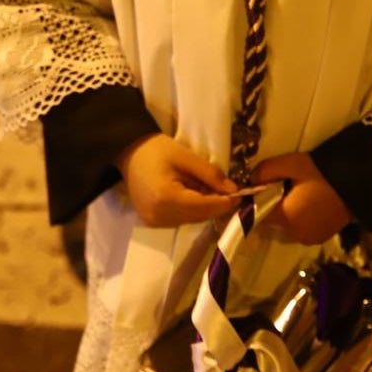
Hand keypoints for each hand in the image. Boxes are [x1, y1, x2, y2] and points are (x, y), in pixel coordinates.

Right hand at [117, 133, 239, 227]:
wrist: (129, 152)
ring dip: (205, 209)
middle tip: (232, 192)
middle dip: (217, 206)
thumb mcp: (186, 157)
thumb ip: (210, 174)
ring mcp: (154, 222)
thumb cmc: (157, 149)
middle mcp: (160, 216)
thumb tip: (233, 190)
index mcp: (167, 199)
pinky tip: (195, 195)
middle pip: (199, 216)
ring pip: (191, 220)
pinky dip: (192, 210)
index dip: (225, 202)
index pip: (204, 207)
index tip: (242, 194)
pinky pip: (180, 219)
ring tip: (213, 191)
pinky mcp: (152, 221)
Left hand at [251, 152, 350, 244]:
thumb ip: (265, 171)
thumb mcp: (291, 164)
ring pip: (289, 223)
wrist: (358, 182)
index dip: (259, 198)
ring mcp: (310, 238)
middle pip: (275, 218)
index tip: (267, 184)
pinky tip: (314, 200)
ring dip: (290, 210)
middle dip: (277, 202)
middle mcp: (294, 234)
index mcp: (285, 218)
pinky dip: (303, 216)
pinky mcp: (323, 237)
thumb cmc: (322, 173)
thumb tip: (251, 180)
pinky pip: (303, 226)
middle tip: (289, 183)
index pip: (259, 212)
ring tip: (304, 190)